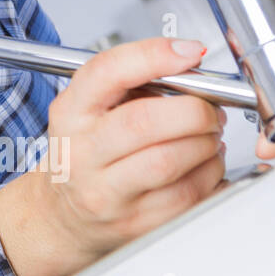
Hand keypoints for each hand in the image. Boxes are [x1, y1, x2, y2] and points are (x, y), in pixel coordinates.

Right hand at [0, 37, 225, 275]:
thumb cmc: (83, 154)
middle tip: (209, 110)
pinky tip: (203, 164)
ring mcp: (106, 192)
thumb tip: (188, 66)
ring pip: (172, 161)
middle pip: (145, 122)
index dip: (153, 56)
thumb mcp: (87, 109)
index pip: (107, 73)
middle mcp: (81, 153)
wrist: (64, 215)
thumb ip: (130, 83)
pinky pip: (189, 195)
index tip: (190, 52)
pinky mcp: (136, 223)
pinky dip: (211, 173)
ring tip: (208, 136)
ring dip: (207, 143)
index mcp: (70, 113)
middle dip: (194, 110)